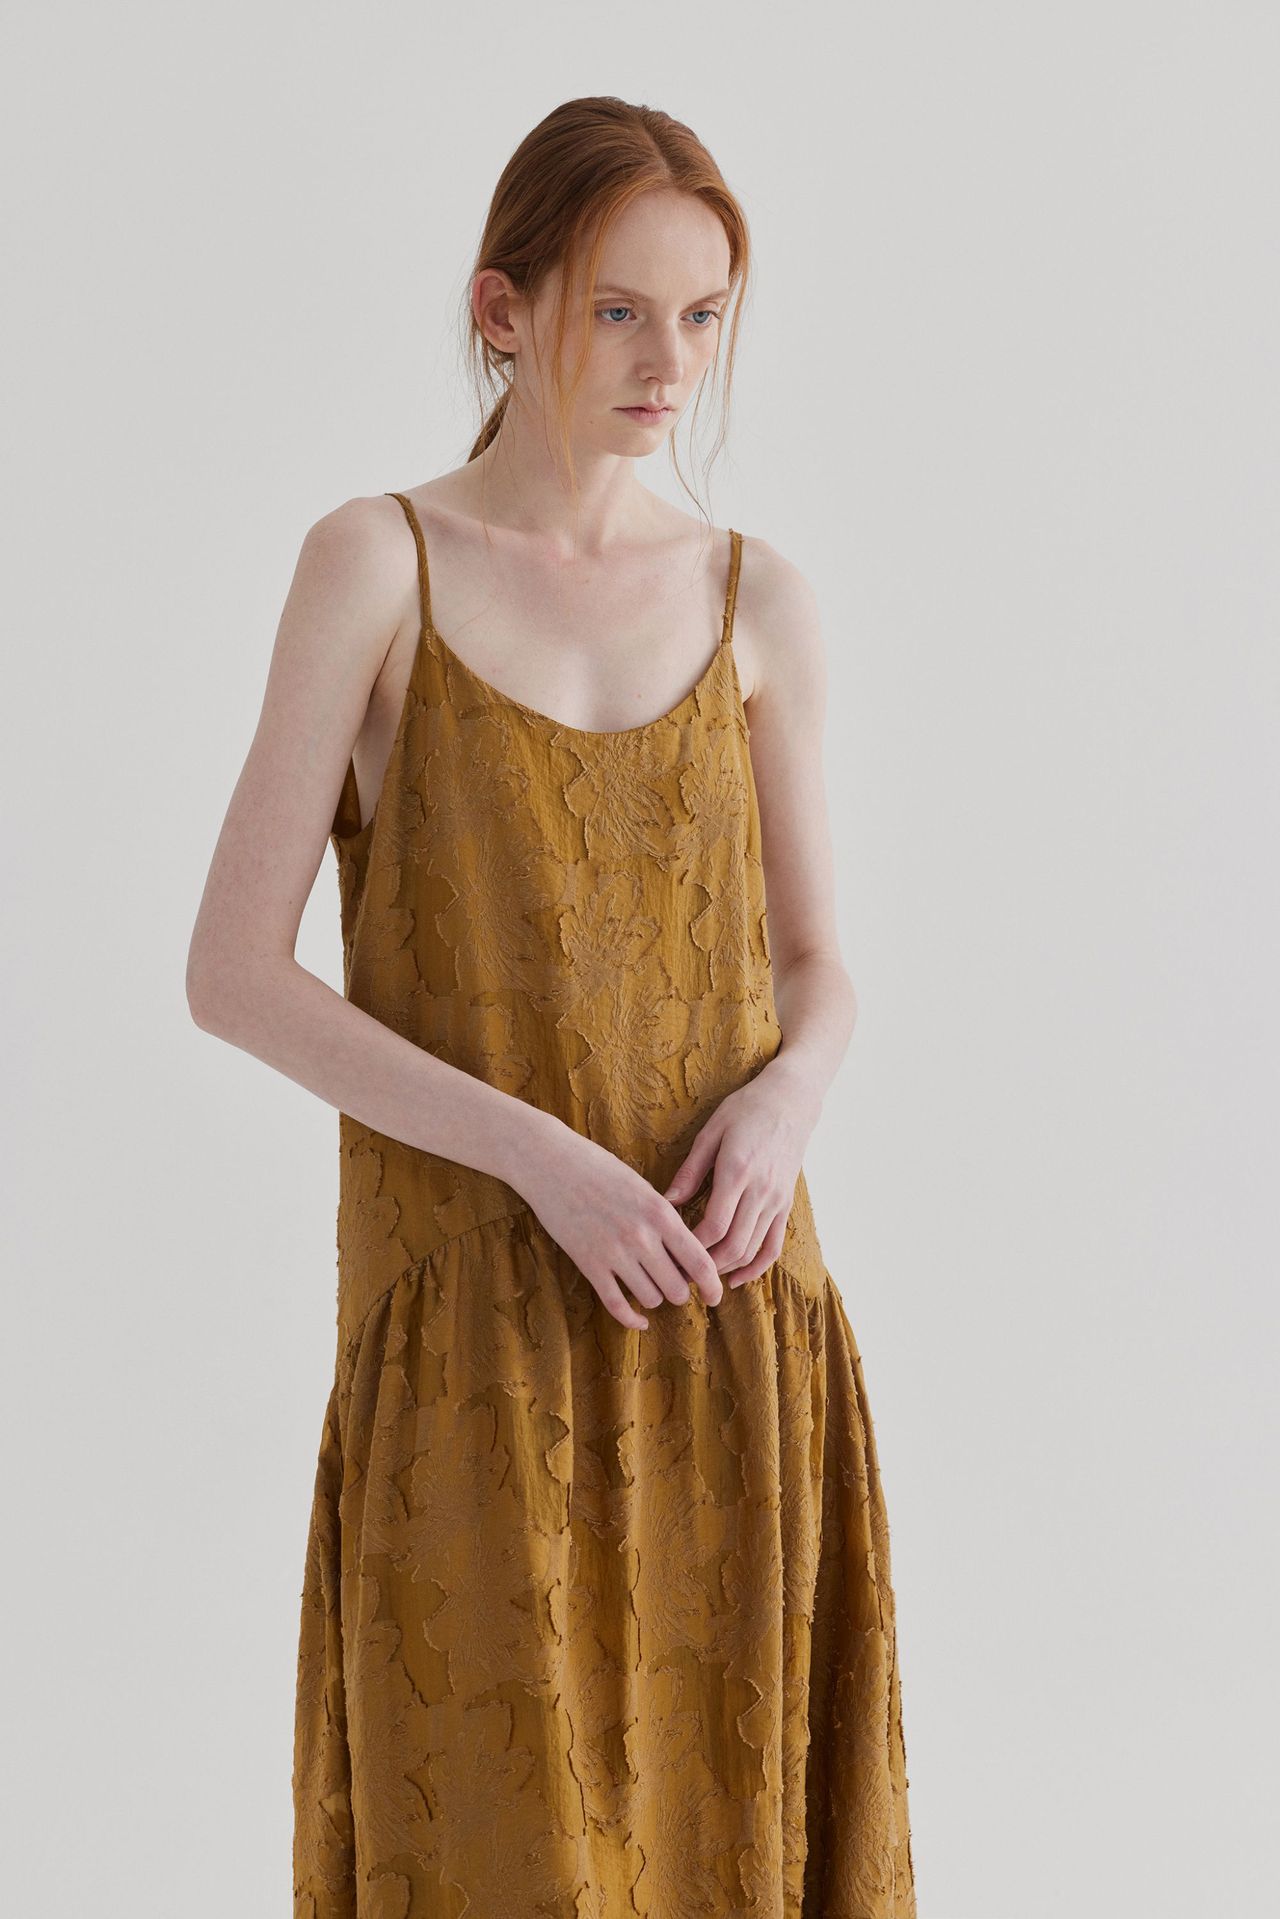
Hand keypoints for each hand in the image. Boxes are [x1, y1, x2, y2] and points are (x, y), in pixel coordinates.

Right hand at [510, 1121, 724, 1329]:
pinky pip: (617, 1306)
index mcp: (661, 1213)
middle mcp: (641, 1237)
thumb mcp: (643, 1187)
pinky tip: (639, 1319)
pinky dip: (632, 1319)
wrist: (551, 1163)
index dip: (713, 1287)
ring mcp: (613, 1253)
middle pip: (678, 1289)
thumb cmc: (600, 1168)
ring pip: (651, 1299)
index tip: (716, 1297)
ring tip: (649, 1285)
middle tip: (676, 1285)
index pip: (700, 1262)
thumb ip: (666, 1219)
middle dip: (681, 1292)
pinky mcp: (588, 1264)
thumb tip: (688, 1254)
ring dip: (654, 1298)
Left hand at [661, 1061, 821, 1287]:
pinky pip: (774, 1245)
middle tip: (680, 1273)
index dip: (693, 1246)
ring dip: (726, 1268)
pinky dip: (756, 1267)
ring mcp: (777, 1200)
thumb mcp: (710, 1133)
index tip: (672, 1252)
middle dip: (706, 1266)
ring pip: (753, 1250)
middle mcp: (760, 1191)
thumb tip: (665, 1203)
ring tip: (700, 1275)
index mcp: (737, 1171)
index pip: (715, 1226)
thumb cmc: (745, 1110)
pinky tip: (736, 1277)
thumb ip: (689, 1171)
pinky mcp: (786, 1204)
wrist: (790, 1101)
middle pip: (734, 1245)